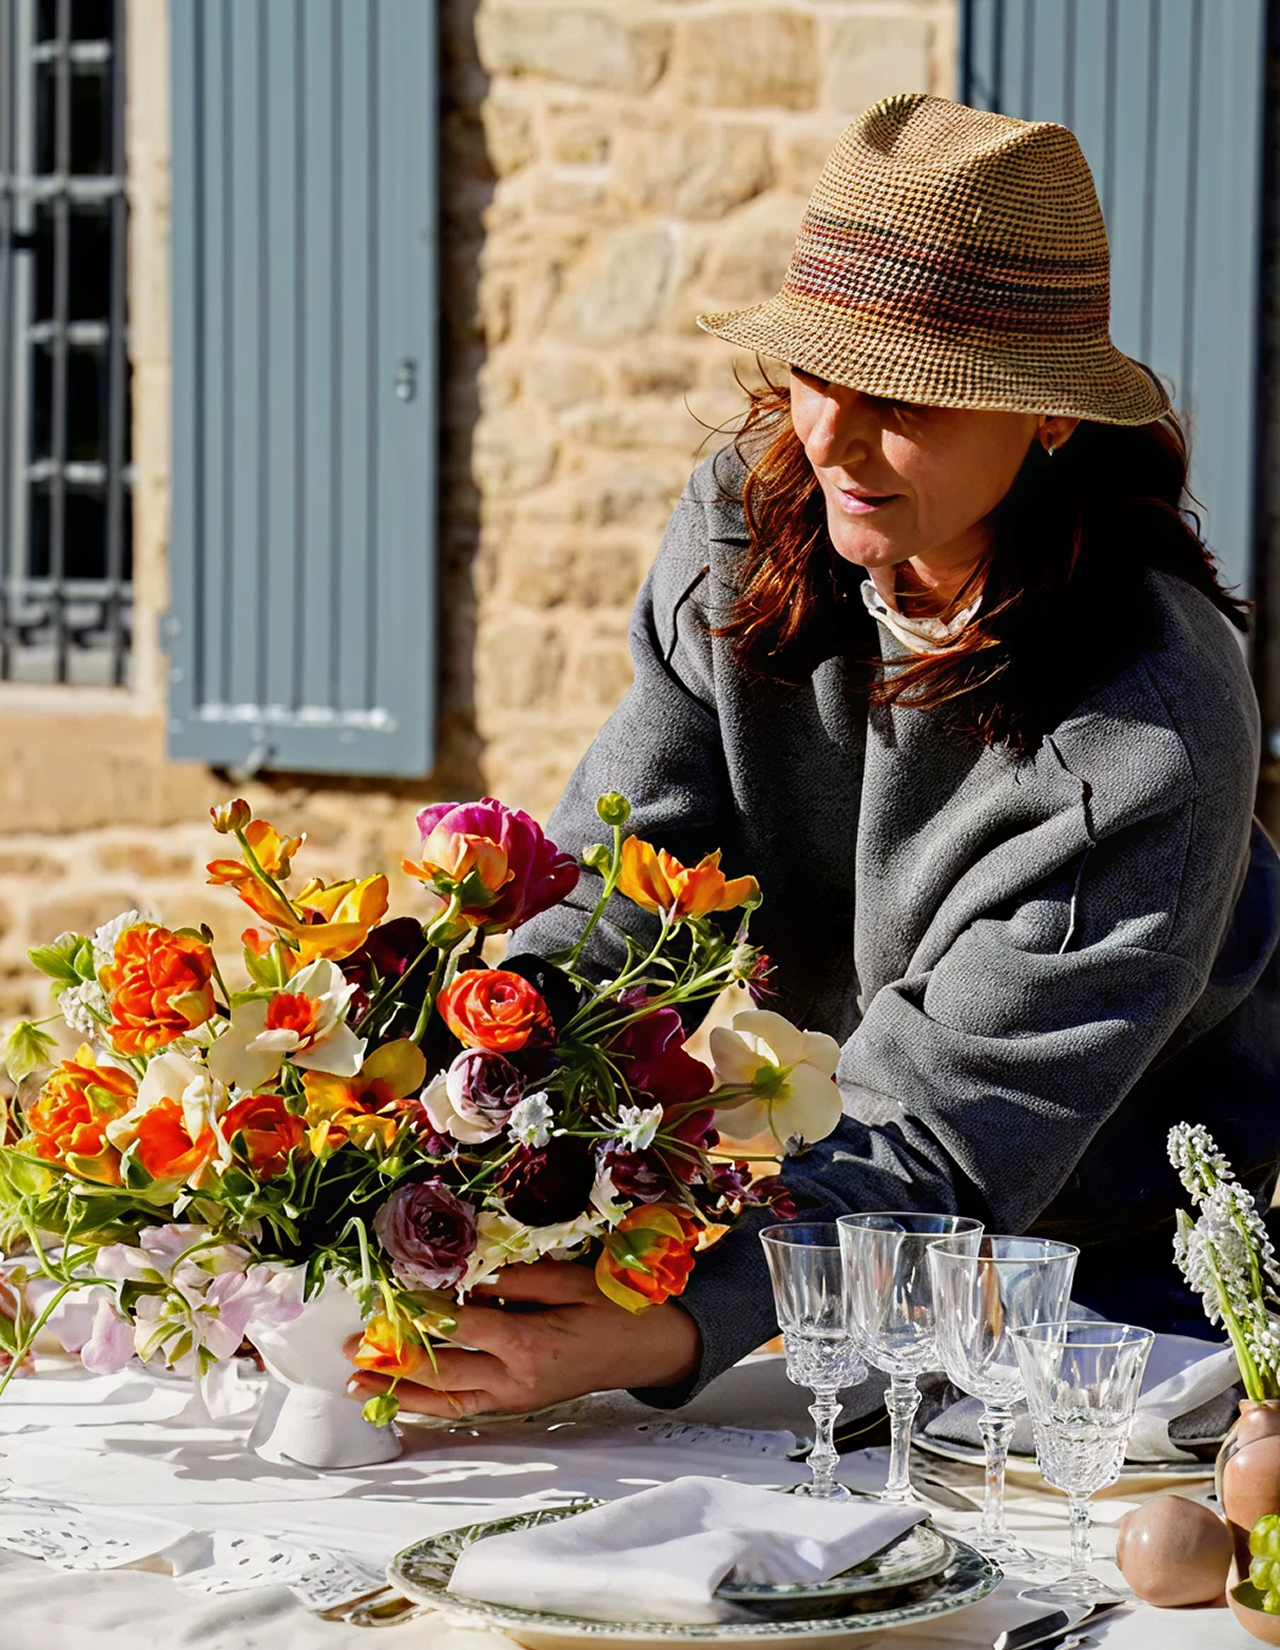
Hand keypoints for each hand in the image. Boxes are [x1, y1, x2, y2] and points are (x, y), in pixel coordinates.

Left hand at [345, 1259, 700, 1417]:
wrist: (650, 1349)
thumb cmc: (615, 1307)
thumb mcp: (570, 1282)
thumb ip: (517, 1281)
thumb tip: (468, 1276)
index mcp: (530, 1345)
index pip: (462, 1329)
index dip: (422, 1314)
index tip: (387, 1298)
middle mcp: (517, 1380)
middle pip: (443, 1373)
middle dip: (394, 1361)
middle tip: (351, 1350)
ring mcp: (516, 1398)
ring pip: (448, 1400)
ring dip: (400, 1392)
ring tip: (359, 1386)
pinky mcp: (517, 1402)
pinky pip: (465, 1408)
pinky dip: (431, 1404)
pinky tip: (403, 1398)